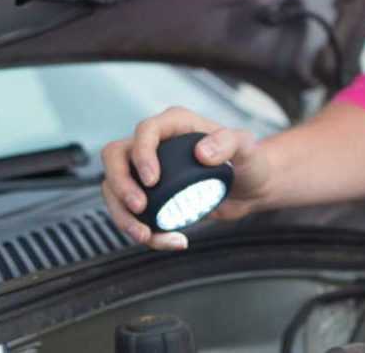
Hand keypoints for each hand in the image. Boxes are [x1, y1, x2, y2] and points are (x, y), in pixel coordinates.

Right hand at [100, 107, 274, 250]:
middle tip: (138, 208)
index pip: (145, 131)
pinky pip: (130, 212)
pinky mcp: (149, 195)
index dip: (142, 154)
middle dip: (120, 185)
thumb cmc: (249, 160)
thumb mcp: (246, 147)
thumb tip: (202, 153)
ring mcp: (147, 170)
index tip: (152, 180)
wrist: (250, 188)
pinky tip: (169, 240)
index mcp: (174, 124)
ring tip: (147, 236)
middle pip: (115, 157)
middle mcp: (156, 144)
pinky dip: (143, 230)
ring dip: (123, 215)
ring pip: (114, 188)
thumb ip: (229, 143)